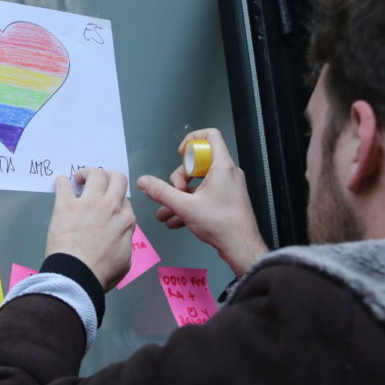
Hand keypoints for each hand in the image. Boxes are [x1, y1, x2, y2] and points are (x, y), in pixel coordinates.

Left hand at [45, 168, 135, 290]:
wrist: (77, 275)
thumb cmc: (102, 273)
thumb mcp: (125, 260)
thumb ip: (125, 241)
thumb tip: (120, 234)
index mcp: (126, 220)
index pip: (125, 200)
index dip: (116, 200)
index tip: (107, 205)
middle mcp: (111, 206)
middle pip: (117, 178)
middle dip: (109, 177)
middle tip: (97, 183)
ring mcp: (89, 203)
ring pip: (96, 174)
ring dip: (88, 173)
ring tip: (79, 179)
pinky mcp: (67, 204)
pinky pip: (64, 184)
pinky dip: (62, 182)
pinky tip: (61, 183)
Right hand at [136, 128, 267, 275]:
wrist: (241, 247)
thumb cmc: (223, 225)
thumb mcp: (185, 206)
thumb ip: (161, 192)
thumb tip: (144, 182)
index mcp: (222, 167)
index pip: (210, 136)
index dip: (192, 140)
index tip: (181, 154)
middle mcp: (227, 173)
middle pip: (198, 162)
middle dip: (180, 177)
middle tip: (176, 192)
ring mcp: (228, 187)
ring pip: (198, 182)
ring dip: (181, 195)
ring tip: (168, 211)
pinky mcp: (226, 200)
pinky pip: (204, 194)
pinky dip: (190, 203)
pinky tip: (176, 220)